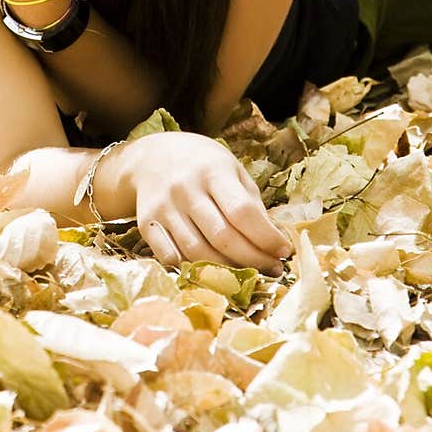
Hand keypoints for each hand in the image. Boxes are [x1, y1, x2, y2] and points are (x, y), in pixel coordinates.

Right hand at [119, 131, 291, 275]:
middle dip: (253, 260)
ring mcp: (164, 208)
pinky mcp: (147, 224)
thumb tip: (273, 241)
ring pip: (198, 253)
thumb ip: (250, 203)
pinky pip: (171, 258)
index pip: (242, 212)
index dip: (267, 238)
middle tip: (272, 269)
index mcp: (212, 171)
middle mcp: (186, 189)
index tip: (284, 252)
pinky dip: (193, 270)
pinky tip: (211, 270)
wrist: (151, 157)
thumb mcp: (231, 170)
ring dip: (228, 272)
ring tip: (248, 274)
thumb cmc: (201, 165)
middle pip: (223, 237)